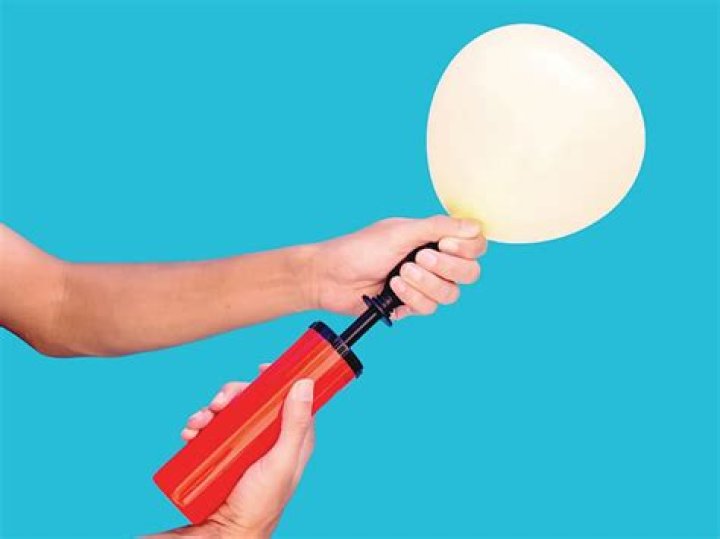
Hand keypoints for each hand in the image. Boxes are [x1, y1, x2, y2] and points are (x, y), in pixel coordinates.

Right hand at [175, 365, 314, 538]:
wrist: (224, 534)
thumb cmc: (259, 504)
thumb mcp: (281, 463)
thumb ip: (295, 425)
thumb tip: (305, 382)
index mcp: (290, 440)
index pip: (288, 401)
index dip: (276, 381)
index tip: (263, 368)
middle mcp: (267, 441)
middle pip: (253, 403)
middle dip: (234, 394)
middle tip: (220, 400)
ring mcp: (242, 448)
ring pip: (228, 414)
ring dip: (210, 410)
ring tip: (199, 421)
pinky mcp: (220, 457)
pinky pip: (209, 432)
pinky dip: (198, 425)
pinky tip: (190, 431)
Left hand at [309, 215, 486, 318]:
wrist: (330, 277)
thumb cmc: (360, 249)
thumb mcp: (400, 232)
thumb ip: (438, 228)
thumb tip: (475, 226)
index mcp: (434, 238)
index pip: (474, 246)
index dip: (466, 248)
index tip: (444, 244)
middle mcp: (434, 261)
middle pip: (469, 272)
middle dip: (446, 268)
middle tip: (418, 258)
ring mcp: (423, 285)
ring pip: (451, 294)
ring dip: (426, 284)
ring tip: (400, 273)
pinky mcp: (411, 305)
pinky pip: (429, 308)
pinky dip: (411, 297)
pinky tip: (392, 287)